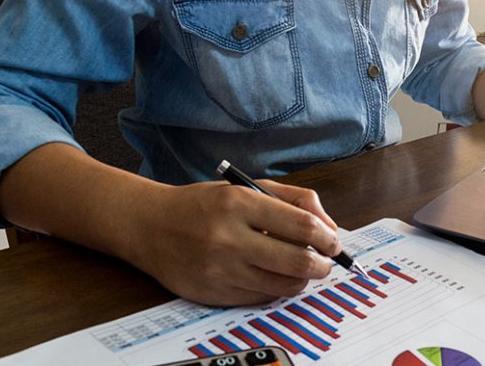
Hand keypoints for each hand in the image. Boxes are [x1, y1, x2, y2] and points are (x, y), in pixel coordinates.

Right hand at [130, 180, 340, 305]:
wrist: (150, 226)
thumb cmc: (204, 205)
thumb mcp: (247, 187)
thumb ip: (294, 200)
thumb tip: (330, 227)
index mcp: (239, 203)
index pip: (302, 225)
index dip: (328, 237)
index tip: (333, 242)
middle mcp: (229, 237)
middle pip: (299, 261)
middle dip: (323, 264)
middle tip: (326, 261)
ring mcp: (221, 269)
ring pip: (284, 285)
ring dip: (302, 278)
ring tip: (300, 267)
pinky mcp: (214, 292)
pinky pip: (262, 297)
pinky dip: (276, 287)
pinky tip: (272, 274)